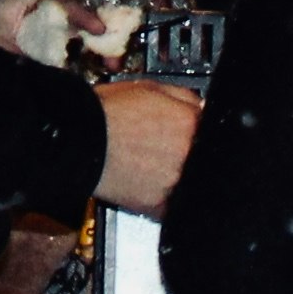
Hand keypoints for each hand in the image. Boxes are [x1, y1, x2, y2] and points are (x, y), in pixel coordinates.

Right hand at [94, 78, 201, 214]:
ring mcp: (174, 183)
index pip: (212, 129)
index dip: (199, 128)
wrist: (80, 141)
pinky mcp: (159, 206)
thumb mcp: (150, 87)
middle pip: (203, 156)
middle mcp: (187, 155)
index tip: (190, 130)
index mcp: (190, 124)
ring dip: (178, 172)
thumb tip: (202, 106)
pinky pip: (174, 203)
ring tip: (153, 161)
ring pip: (189, 180)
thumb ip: (184, 98)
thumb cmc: (107, 113)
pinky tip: (150, 180)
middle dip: (188, 150)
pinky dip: (166, 193)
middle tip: (165, 145)